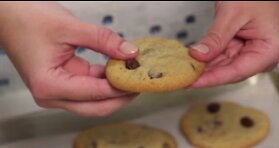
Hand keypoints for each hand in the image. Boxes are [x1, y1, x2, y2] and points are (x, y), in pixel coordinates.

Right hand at [0, 2, 138, 115]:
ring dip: (115, 89)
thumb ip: (103, 40)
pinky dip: (106, 81)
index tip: (141, 77)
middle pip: (97, 106)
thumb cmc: (27, 19)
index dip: (122, 86)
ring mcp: (57, 92)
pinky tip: (120, 70)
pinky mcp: (63, 84)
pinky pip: (90, 89)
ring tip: (134, 74)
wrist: (8, 15)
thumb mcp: (69, 27)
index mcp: (49, 85)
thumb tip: (131, 52)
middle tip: (142, 80)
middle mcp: (52, 96)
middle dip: (122, 95)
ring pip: (95, 101)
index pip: (95, 93)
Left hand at [190, 1, 278, 87]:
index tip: (191, 83)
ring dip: (205, 66)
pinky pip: (224, 56)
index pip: (236, 72)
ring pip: (225, 65)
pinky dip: (209, 57)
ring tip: (186, 69)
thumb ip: (215, 38)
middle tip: (183, 77)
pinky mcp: (243, 47)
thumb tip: (198, 56)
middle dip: (206, 73)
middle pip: (230, 71)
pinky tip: (194, 60)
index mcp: (271, 50)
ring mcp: (253, 52)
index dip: (211, 79)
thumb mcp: (232, 14)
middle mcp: (264, 55)